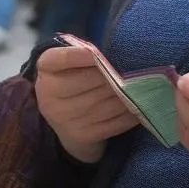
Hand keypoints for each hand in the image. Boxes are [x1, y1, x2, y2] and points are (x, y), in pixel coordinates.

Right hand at [34, 45, 138, 163]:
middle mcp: (51, 96)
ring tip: (141, 86)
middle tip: (134, 68)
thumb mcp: (69, 63)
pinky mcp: (83, 135)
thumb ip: (86, 54)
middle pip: (91, 80)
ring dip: (128, 94)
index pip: (61, 59)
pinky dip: (131, 113)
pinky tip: (140, 106)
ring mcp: (66, 119)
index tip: (98, 52)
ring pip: (106, 102)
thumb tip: (118, 54)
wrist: (64, 118)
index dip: (81, 55)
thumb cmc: (72, 79)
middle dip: (115, 73)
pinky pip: (114, 123)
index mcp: (47, 70)